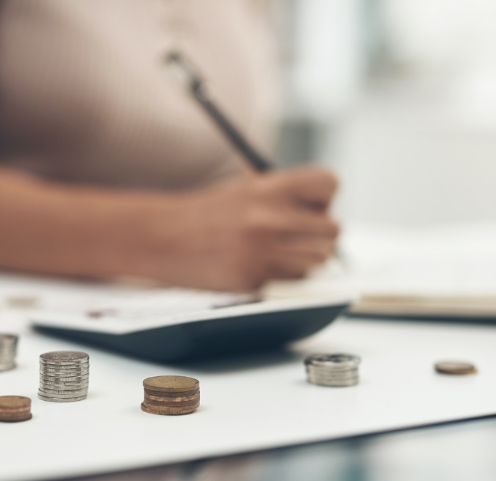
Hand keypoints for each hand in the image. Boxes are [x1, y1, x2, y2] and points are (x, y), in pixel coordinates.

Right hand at [155, 167, 339, 290]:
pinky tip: (259, 267)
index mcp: (269, 187)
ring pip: (317, 260)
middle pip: (332, 230)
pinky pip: (291, 282)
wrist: (162, 237)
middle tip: (297, 237)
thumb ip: (285, 198)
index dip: (324, 198)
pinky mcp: (253, 278)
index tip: (311, 208)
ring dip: (305, 260)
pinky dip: (282, 278)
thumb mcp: (246, 189)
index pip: (328, 184)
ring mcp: (262, 250)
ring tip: (278, 254)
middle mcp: (269, 216)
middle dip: (319, 236)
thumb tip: (325, 215)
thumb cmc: (206, 214)